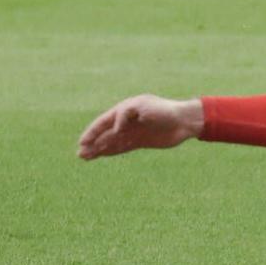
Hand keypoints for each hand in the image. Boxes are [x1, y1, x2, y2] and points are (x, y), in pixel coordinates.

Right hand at [78, 94, 203, 159]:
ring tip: (85, 157)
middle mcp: (127, 120)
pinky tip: (102, 155)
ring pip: (112, 141)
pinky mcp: (141, 140)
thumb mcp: (145, 107)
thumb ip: (127, 115)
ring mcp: (133, 131)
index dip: (92, 132)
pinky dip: (112, 151)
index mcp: (126, 109)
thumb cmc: (165, 110)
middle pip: (105, 133)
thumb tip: (114, 129)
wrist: (185, 120)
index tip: (82, 142)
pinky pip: (122, 146)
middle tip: (80, 154)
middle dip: (92, 143)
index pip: (104, 121)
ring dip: (99, 148)